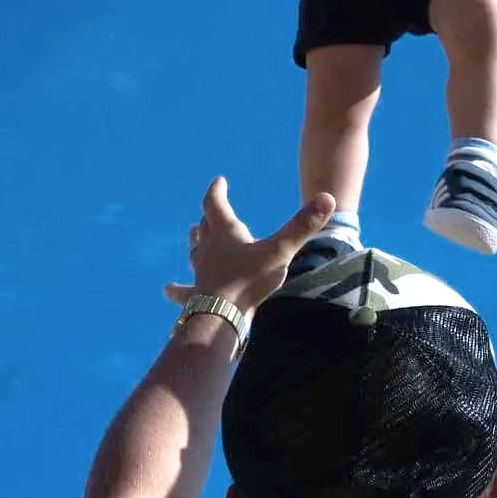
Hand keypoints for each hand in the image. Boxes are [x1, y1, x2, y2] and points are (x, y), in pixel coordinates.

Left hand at [164, 178, 335, 312]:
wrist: (222, 316)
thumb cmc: (250, 280)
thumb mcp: (281, 250)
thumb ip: (304, 225)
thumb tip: (329, 197)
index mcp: (225, 233)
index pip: (215, 203)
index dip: (217, 191)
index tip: (219, 181)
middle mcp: (209, 249)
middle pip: (205, 228)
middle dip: (208, 217)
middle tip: (208, 211)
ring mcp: (201, 273)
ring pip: (195, 253)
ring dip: (196, 243)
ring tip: (192, 236)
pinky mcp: (197, 295)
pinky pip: (184, 290)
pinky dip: (177, 289)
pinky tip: (167, 290)